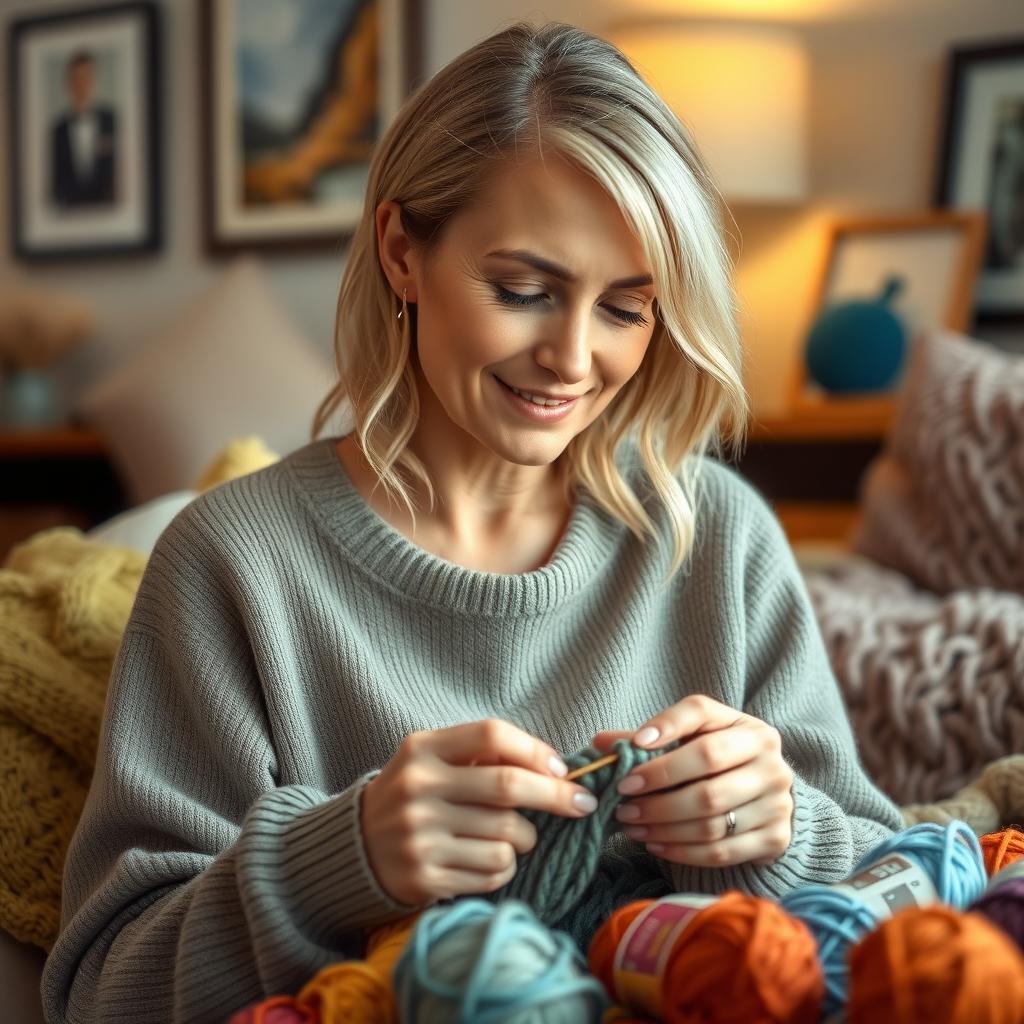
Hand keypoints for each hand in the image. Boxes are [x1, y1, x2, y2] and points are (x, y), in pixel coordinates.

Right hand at [361, 719, 600, 905]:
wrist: (358, 846)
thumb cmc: (416, 794)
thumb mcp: (435, 759)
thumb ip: (484, 754)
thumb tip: (555, 768)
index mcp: (422, 749)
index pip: (492, 736)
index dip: (536, 751)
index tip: (562, 770)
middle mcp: (418, 788)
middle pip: (508, 787)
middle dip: (556, 797)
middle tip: (581, 805)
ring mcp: (419, 835)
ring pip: (507, 837)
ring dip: (526, 839)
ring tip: (513, 836)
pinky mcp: (424, 876)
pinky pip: (493, 872)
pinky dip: (506, 867)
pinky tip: (492, 859)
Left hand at [593, 694, 794, 867]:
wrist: (767, 804)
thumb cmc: (719, 768)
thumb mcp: (693, 745)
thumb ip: (648, 741)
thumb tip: (600, 743)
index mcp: (747, 728)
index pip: (702, 713)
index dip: (666, 726)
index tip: (633, 746)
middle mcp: (769, 760)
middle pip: (707, 765)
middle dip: (657, 784)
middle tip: (623, 798)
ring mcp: (777, 801)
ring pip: (711, 815)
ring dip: (662, 823)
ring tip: (630, 825)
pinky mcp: (775, 839)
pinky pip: (720, 850)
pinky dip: (681, 850)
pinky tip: (654, 844)